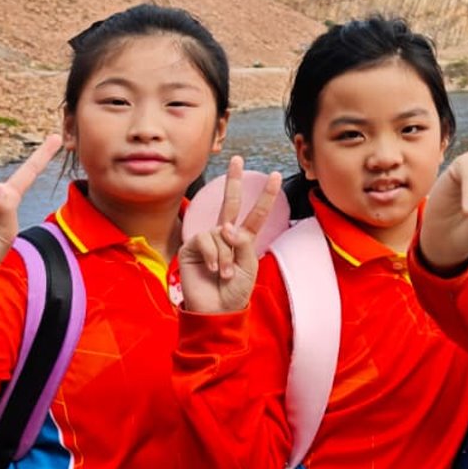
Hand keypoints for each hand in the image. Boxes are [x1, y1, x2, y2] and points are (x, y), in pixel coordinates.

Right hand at [178, 157, 282, 315]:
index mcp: (243, 239)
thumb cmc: (235, 291)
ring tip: (224, 274)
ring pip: (221, 232)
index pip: (256, 214)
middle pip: (231, 203)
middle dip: (234, 181)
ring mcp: (208, 240)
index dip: (265, 195)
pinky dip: (214, 255)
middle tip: (237, 159)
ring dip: (226, 256)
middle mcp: (225, 235)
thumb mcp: (248, 266)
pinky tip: (213, 269)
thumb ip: (242, 243)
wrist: (216, 310)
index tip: (275, 176)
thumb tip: (226, 227)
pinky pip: (206, 240)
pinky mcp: (192, 247)